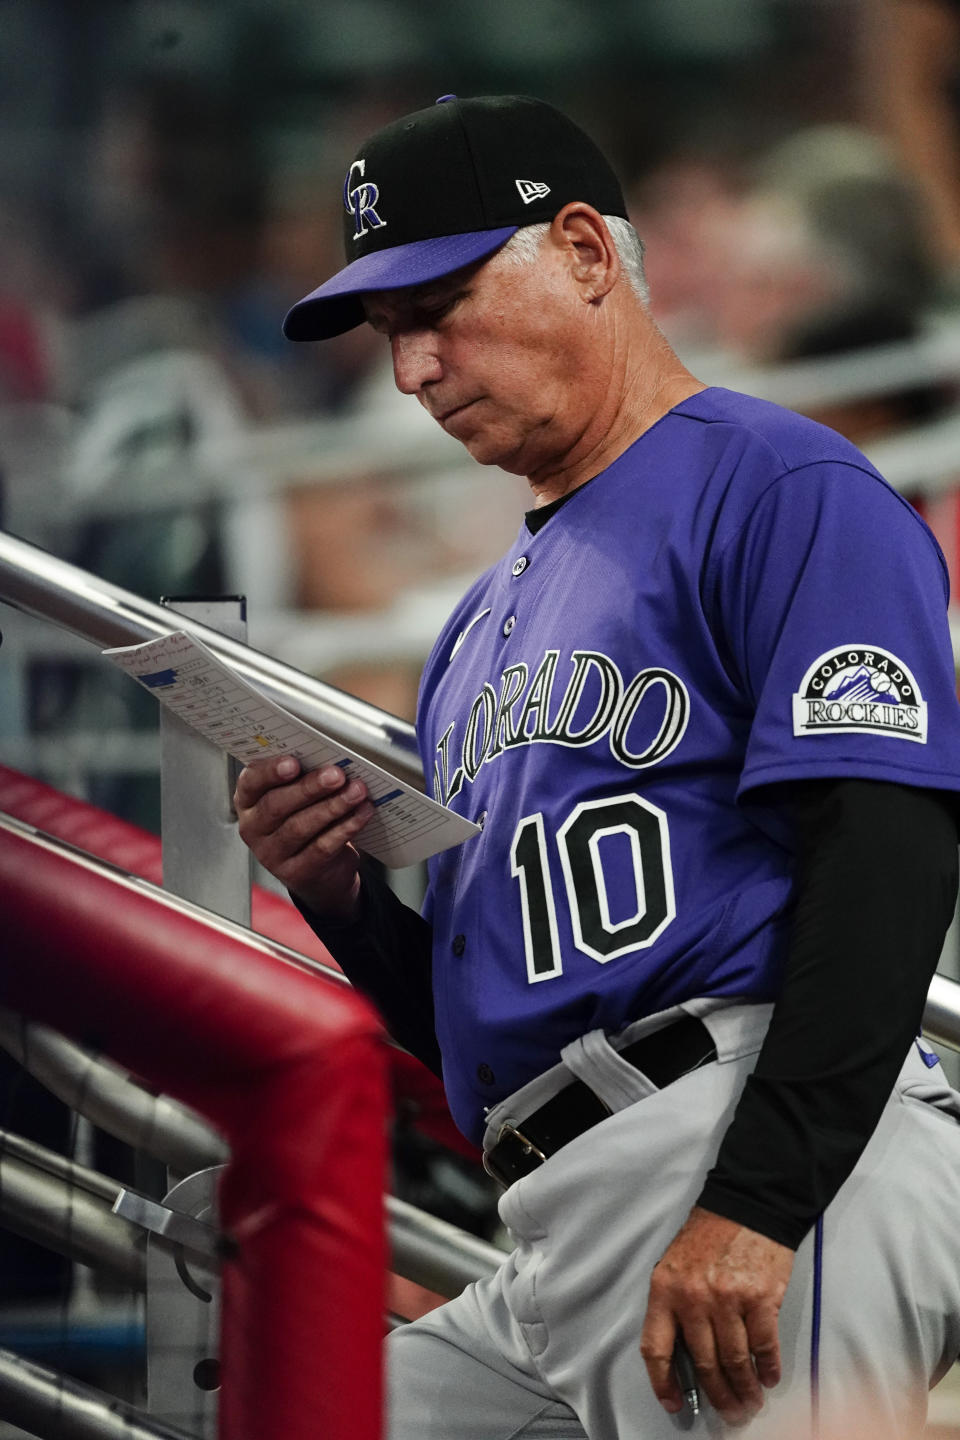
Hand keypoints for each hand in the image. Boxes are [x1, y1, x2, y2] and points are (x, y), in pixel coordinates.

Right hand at [233, 755, 374, 917]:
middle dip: (310, 788)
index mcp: (249, 800)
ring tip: (356, 791)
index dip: (270, 772)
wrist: (320, 870)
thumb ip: (303, 776)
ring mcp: (272, 854)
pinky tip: (362, 813)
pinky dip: (346, 827)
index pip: (251, 782)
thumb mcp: (297, 796)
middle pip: (277, 805)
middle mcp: (254, 827)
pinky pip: (322, 847)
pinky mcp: (296, 872)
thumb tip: (329, 758)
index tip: (294, 762)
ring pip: (300, 827)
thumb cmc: (305, 818)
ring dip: (333, 806)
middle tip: (336, 775)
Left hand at [640, 1206, 793, 1423]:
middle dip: (718, 1395)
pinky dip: (768, 1368)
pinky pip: (764, 1346)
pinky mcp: (760, 1297)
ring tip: (750, 1401)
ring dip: (745, 1389)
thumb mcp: (675, 1265)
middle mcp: (694, 1298)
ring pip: (735, 1361)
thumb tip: (684, 1356)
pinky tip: (769, 1377)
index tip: (674, 1403)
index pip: (656, 1348)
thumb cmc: (708, 1236)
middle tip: (730, 1412)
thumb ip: (675, 1306)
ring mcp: (728, 1299)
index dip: (663, 1383)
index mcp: (665, 1290)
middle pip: (703, 1364)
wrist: (746, 1205)